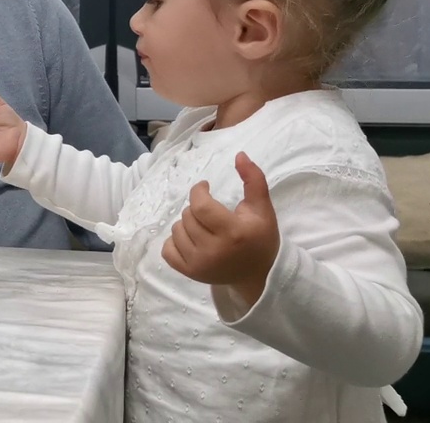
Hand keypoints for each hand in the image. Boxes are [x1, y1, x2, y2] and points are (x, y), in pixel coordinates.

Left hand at [161, 152, 279, 304]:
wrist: (260, 275)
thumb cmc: (260, 237)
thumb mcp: (262, 208)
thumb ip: (253, 179)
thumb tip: (239, 154)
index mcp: (232, 232)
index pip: (200, 206)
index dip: (198, 191)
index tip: (205, 188)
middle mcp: (212, 250)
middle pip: (187, 216)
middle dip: (196, 208)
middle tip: (210, 212)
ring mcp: (198, 264)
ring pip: (176, 230)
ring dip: (187, 223)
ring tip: (203, 227)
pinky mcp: (189, 273)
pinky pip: (167, 250)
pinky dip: (175, 241)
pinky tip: (190, 240)